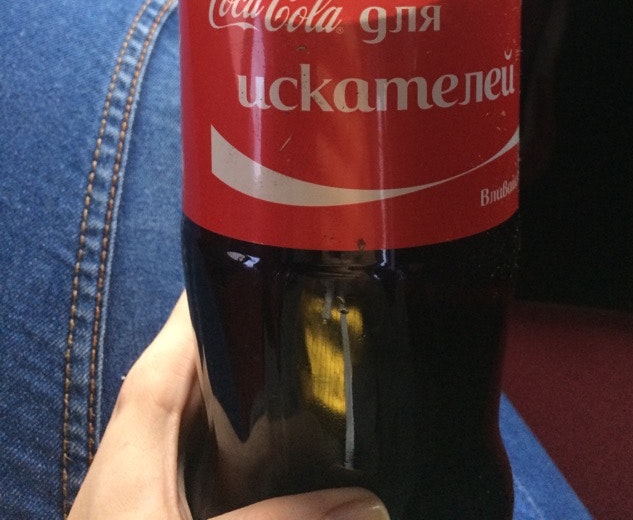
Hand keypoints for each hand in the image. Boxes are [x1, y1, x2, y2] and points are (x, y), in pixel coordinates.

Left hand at [68, 293, 388, 519]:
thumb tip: (369, 503)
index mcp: (132, 451)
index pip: (168, 355)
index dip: (207, 310)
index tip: (255, 268)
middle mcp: (136, 468)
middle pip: (188, 388)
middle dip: (243, 352)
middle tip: (304, 321)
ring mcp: (149, 501)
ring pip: (200, 436)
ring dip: (246, 408)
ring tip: (308, 380)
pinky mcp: (165, 519)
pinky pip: (210, 479)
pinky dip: (244, 460)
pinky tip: (286, 470)